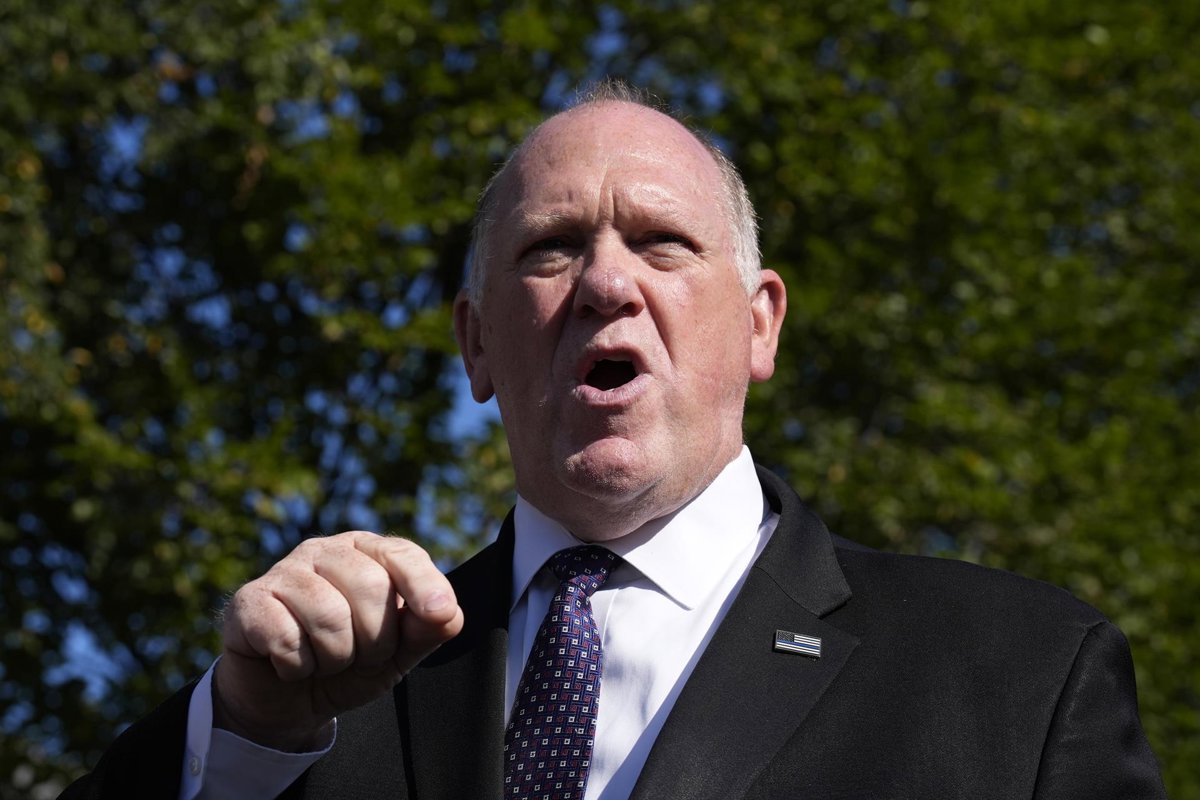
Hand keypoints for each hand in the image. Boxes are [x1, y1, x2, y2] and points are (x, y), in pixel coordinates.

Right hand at [213, 531, 463, 750]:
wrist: (286, 700)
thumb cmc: (348, 664)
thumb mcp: (398, 652)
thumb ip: (427, 629)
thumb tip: (446, 611)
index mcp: (367, 553)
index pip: (402, 554)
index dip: (424, 584)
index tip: (437, 614)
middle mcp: (325, 551)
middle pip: (370, 587)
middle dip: (375, 642)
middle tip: (358, 657)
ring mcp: (284, 572)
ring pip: (329, 615)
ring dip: (334, 659)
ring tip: (324, 661)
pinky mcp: (248, 602)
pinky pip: (287, 639)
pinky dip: (297, 667)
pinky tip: (290, 664)